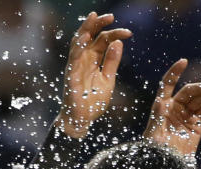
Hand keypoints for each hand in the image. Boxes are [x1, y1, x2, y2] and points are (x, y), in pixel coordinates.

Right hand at [56, 12, 130, 137]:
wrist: (82, 119)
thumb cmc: (93, 102)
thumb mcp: (108, 80)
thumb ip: (112, 62)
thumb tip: (118, 43)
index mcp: (93, 59)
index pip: (103, 40)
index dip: (115, 34)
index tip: (129, 33)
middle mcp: (84, 59)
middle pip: (90, 35)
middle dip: (99, 24)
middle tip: (111, 16)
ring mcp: (76, 65)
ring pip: (78, 41)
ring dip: (86, 28)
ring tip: (94, 17)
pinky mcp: (71, 74)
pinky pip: (73, 57)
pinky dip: (78, 46)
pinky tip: (85, 37)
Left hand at [143, 59, 200, 155]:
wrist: (166, 167)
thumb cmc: (155, 152)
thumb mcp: (153, 135)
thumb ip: (158, 118)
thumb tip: (161, 102)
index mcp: (161, 107)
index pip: (168, 85)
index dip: (174, 73)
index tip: (184, 62)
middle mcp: (173, 108)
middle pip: (187, 92)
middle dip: (198, 88)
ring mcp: (186, 115)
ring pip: (198, 99)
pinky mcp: (196, 123)